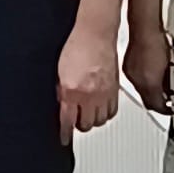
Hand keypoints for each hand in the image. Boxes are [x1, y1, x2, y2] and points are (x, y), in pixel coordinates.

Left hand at [58, 24, 119, 144]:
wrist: (94, 33)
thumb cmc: (76, 46)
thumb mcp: (59, 71)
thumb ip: (61, 90)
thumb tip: (61, 105)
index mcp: (71, 90)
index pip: (68, 121)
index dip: (64, 133)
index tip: (63, 139)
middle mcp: (89, 95)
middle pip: (86, 125)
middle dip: (79, 124)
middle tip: (75, 119)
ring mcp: (104, 93)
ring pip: (100, 121)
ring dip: (93, 119)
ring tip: (87, 113)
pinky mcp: (114, 89)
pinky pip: (112, 111)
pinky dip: (106, 112)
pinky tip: (100, 106)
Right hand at [122, 25, 171, 115]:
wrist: (146, 28)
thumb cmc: (158, 43)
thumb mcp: (171, 67)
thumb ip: (169, 83)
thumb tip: (171, 91)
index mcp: (148, 83)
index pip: (155, 105)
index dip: (165, 109)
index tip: (172, 108)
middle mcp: (136, 80)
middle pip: (146, 99)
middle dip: (157, 101)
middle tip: (168, 99)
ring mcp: (131, 73)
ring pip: (141, 89)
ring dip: (150, 90)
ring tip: (161, 85)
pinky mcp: (128, 65)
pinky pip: (137, 79)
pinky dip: (145, 80)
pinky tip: (151, 73)